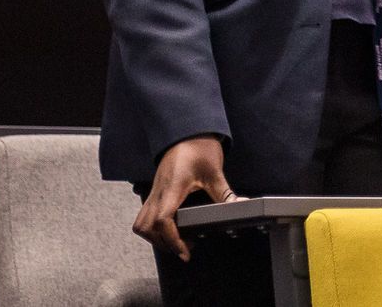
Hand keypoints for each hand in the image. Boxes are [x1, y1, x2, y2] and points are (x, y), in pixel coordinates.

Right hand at [135, 136, 236, 261]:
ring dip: (154, 237)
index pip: (163, 221)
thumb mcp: (214, 171)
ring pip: (141, 223)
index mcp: (172, 189)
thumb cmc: (198, 147)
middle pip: (146, 227)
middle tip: (183, 248)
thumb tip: (240, 206)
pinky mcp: (155, 190)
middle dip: (162, 243)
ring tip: (175, 241)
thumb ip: (225, 193)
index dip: (172, 240)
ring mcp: (154, 191)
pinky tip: (169, 227)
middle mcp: (158, 192)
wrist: (187, 130)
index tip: (185, 250)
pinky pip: (144, 214)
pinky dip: (151, 227)